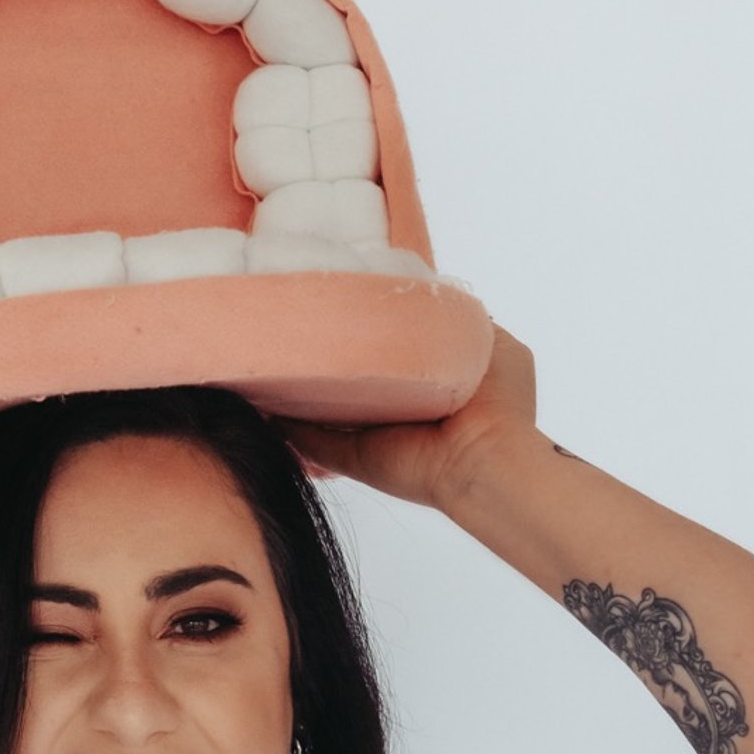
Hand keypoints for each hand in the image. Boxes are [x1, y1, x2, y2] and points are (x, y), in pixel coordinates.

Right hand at [276, 321, 539, 510]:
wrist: (484, 455)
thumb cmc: (497, 400)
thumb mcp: (492, 341)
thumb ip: (461, 319)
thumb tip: (431, 298)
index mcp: (424, 379)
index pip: (384, 347)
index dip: (362, 324)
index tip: (336, 296)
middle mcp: (394, 406)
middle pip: (347, 376)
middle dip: (323, 353)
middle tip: (291, 320)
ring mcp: (369, 435)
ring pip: (321, 408)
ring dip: (295, 389)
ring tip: (265, 355)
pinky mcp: (350, 458)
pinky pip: (307, 439)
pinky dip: (282, 423)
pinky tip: (257, 397)